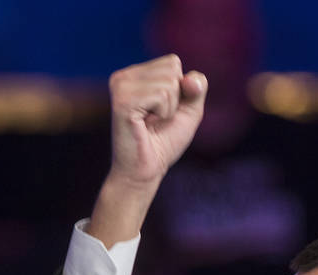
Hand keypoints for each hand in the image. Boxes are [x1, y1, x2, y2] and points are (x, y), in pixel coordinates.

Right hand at [107, 54, 206, 190]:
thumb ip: (196, 88)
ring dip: (170, 108)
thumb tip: (190, 78)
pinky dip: (164, 113)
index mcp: (135, 75)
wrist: (146, 170)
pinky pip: (161, 95)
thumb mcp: (189, 111)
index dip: (180, 90)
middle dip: (176, 99)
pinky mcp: (122, 101)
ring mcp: (120, 86)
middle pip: (172, 68)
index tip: (164, 111)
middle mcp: (124, 76)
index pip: (173, 62)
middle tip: (158, 119)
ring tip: (152, 122)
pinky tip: (147, 124)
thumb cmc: (165, 141)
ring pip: (169, 83)